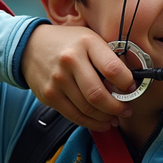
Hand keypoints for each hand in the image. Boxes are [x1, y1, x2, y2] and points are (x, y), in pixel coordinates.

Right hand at [21, 25, 135, 130]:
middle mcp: (70, 61)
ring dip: (106, 118)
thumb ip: (108, 57)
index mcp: (86, 43)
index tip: (132, 88)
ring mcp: (57, 80)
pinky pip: (74, 115)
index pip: (112, 69)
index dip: (127, 83)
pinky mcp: (49, 95)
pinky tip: (102, 122)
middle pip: (98, 94)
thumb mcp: (90, 39)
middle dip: (118, 107)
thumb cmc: (68, 43)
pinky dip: (91, 123)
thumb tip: (129, 82)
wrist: (30, 46)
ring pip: (87, 109)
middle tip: (127, 110)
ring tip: (116, 117)